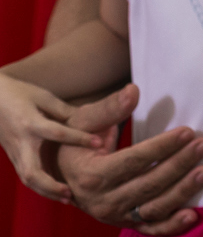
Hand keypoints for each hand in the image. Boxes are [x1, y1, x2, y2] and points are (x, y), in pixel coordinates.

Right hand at [0, 73, 101, 201]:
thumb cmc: (19, 93)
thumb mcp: (43, 97)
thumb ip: (64, 111)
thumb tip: (90, 120)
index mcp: (30, 122)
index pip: (57, 133)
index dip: (79, 138)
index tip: (99, 143)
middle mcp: (21, 141)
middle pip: (32, 172)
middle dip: (51, 186)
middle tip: (71, 193)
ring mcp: (14, 152)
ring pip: (27, 179)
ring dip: (46, 191)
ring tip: (68, 199)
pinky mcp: (13, 156)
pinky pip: (26, 175)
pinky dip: (41, 187)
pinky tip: (57, 192)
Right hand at [58, 84, 202, 234]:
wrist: (64, 171)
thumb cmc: (78, 140)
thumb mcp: (84, 121)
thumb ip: (109, 108)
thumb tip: (133, 91)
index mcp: (91, 175)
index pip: (133, 161)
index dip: (161, 147)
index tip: (188, 132)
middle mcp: (102, 201)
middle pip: (148, 184)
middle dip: (179, 165)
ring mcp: (115, 215)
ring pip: (154, 207)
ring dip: (183, 192)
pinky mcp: (126, 222)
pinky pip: (151, 229)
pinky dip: (172, 226)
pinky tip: (193, 215)